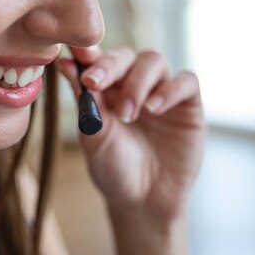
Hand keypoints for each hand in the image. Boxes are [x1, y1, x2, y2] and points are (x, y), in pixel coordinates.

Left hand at [56, 45, 205, 224]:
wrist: (143, 201)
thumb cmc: (113, 168)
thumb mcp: (94, 137)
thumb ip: (85, 102)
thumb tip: (66, 65)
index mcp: (106, 88)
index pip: (97, 59)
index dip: (87, 53)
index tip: (75, 55)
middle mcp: (133, 84)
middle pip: (125, 55)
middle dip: (108, 66)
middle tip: (94, 83)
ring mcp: (161, 91)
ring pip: (153, 61)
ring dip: (137, 83)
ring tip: (127, 114)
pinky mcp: (188, 104)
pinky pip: (187, 80)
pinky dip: (170, 90)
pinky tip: (154, 109)